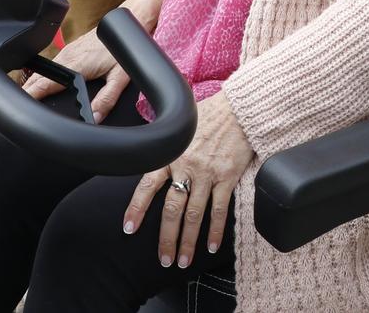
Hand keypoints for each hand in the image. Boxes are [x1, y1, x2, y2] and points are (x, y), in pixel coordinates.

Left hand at [124, 93, 255, 268]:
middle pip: (171, 209)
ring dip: (188, 241)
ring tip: (183, 261)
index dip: (137, 208)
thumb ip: (165, 145)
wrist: (239, 108)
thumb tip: (149, 156)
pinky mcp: (227, 177)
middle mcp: (186, 166)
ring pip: (194, 215)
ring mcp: (207, 173)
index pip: (148, 185)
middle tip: (164, 259)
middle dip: (166, 238)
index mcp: (170, 153)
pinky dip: (215, 230)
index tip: (129, 228)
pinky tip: (211, 246)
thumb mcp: (179, 126)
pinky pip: (219, 209)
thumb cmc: (209, 114)